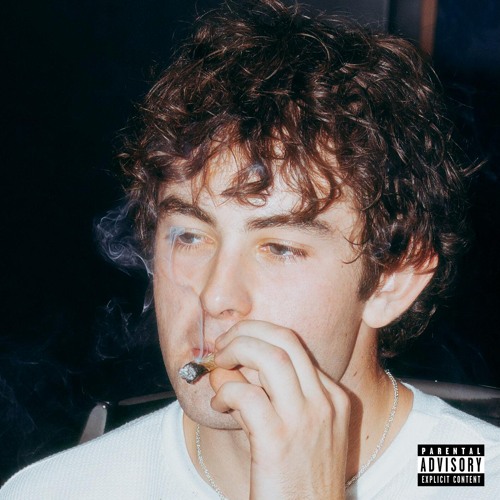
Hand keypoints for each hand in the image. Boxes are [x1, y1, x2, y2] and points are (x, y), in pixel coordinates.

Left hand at [210, 320, 349, 499]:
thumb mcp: (296, 430)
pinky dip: (226, 390)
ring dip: (238, 350)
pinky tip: (218, 404)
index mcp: (332, 398)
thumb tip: (231, 367)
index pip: (295, 346)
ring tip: (219, 362)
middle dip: (249, 330)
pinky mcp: (278, 441)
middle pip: (286, 340)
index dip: (260, 336)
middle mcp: (324, 402)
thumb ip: (269, 395)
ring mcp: (305, 420)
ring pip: (271, 357)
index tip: (237, 342)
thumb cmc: (298, 480)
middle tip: (224, 343)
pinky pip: (246, 395)